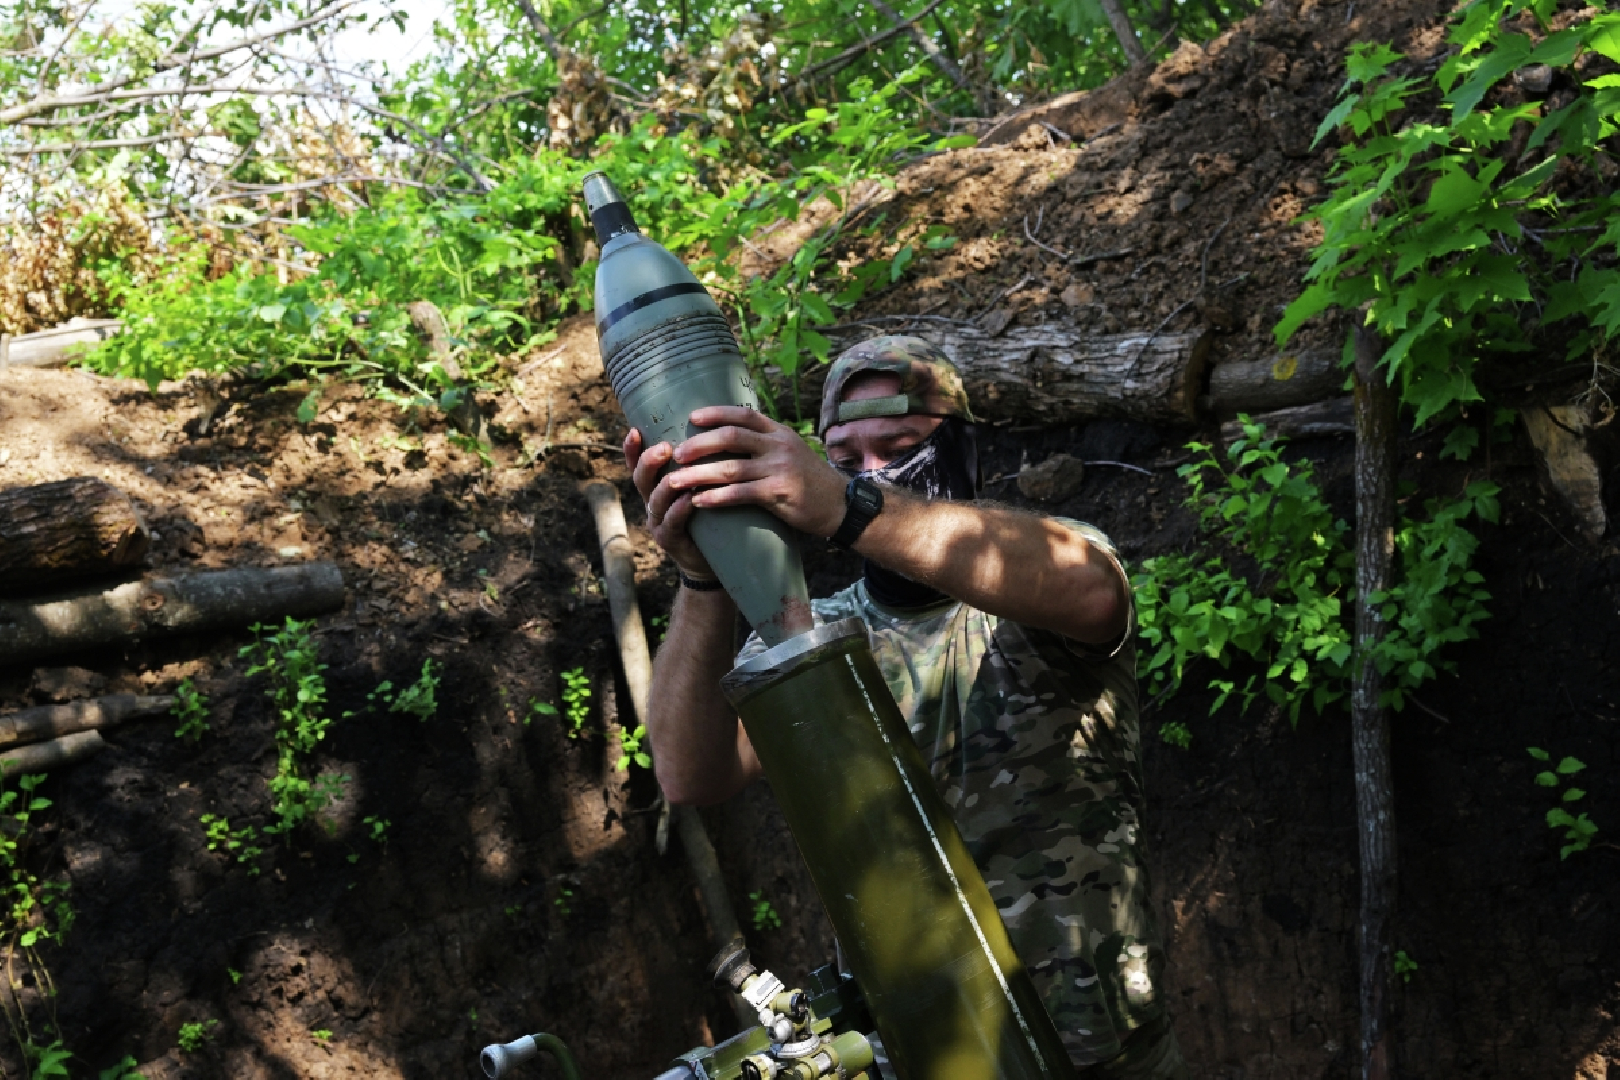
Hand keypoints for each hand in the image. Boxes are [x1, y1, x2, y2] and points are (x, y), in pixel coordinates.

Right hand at [624, 427, 714, 577]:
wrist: (710, 560)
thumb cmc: (707, 517)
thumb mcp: (696, 488)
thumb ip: (694, 465)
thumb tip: (708, 428)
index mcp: (654, 487)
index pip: (637, 464)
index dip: (632, 449)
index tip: (635, 430)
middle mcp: (651, 503)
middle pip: (641, 479)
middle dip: (649, 462)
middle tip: (664, 447)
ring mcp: (658, 523)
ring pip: (655, 500)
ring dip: (667, 484)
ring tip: (680, 471)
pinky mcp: (671, 541)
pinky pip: (672, 522)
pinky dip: (680, 509)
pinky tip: (690, 498)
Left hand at [662, 406, 847, 538]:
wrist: (839, 505)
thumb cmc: (808, 479)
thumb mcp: (790, 450)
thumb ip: (764, 442)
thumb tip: (729, 435)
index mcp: (779, 432)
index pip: (744, 415)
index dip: (716, 413)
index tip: (692, 417)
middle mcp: (779, 446)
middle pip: (731, 437)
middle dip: (699, 444)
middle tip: (677, 453)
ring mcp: (780, 469)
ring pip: (730, 468)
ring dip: (698, 474)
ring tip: (675, 480)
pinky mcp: (779, 494)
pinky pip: (741, 494)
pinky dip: (716, 497)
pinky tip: (699, 501)